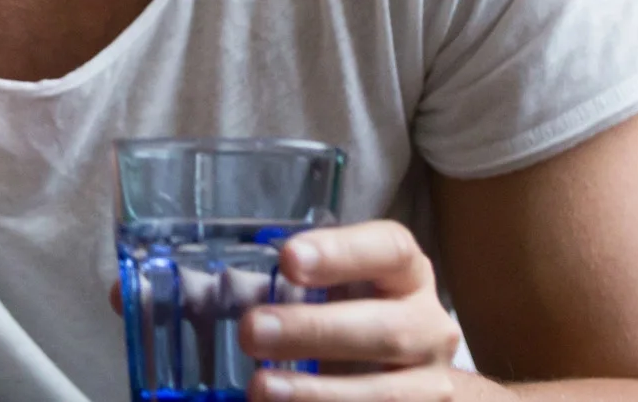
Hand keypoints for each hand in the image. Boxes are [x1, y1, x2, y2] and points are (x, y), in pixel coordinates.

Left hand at [244, 221, 462, 400]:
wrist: (408, 378)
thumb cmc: (356, 319)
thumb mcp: (336, 294)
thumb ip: (290, 289)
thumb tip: (207, 292)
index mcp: (407, 275)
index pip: (390, 250)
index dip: (342, 252)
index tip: (289, 259)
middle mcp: (429, 326)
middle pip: (385, 328)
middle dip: (315, 331)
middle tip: (253, 331)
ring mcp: (430, 383)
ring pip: (385, 393)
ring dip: (318, 392)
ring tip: (261, 387)